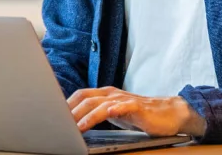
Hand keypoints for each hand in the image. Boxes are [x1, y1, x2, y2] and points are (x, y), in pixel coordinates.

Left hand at [67, 87, 205, 138]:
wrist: (169, 113)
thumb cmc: (139, 115)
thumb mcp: (114, 114)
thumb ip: (97, 114)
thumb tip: (74, 123)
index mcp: (105, 95)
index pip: (80, 96)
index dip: (66, 104)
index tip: (53, 115)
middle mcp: (112, 94)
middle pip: (86, 99)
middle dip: (70, 111)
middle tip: (58, 124)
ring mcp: (124, 99)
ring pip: (100, 104)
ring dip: (86, 115)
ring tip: (75, 127)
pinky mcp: (137, 106)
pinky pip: (122, 107)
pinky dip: (113, 110)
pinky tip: (108, 114)